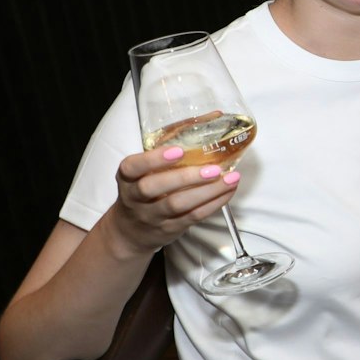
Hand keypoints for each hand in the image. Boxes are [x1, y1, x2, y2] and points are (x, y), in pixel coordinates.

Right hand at [109, 145, 241, 253]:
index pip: (132, 167)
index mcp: (127, 178)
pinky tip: (228, 190)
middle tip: (213, 169)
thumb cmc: (144, 193)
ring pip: (178, 204)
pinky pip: (193, 216)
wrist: (131, 233)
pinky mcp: (170, 228)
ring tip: (231, 179)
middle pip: (153, 188)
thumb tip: (208, 127)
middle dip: (185, 177)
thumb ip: (163, 158)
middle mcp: (135, 198)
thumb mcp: (142, 175)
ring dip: (208, 191)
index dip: (153, 159)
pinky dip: (214, 203)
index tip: (179, 150)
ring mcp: (152, 216)